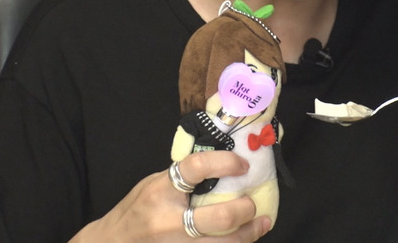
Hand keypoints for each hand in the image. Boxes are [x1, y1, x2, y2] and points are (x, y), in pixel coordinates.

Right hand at [72, 151, 271, 241]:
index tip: (241, 165)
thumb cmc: (135, 210)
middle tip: (251, 203)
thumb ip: (181, 177)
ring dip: (250, 234)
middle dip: (244, 210)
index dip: (224, 162)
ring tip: (262, 223)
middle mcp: (169, 220)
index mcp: (161, 191)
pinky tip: (244, 240)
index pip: (196, 168)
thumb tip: (218, 165)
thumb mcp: (153, 184)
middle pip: (219, 218)